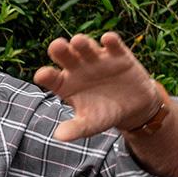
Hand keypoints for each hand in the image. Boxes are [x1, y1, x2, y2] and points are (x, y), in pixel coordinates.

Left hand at [33, 32, 161, 141]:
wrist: (134, 107)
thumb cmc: (104, 114)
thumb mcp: (90, 124)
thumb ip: (75, 128)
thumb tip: (59, 137)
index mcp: (64, 83)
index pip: (50, 77)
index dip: (45, 75)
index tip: (43, 75)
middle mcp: (77, 67)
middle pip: (64, 55)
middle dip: (60, 49)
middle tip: (57, 46)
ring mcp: (96, 59)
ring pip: (85, 46)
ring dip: (82, 43)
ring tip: (78, 42)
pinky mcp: (118, 55)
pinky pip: (113, 45)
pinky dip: (110, 41)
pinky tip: (108, 39)